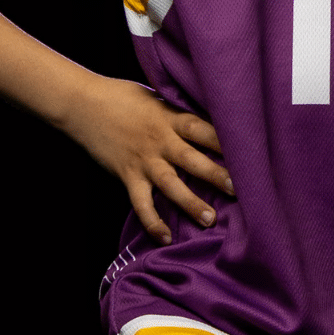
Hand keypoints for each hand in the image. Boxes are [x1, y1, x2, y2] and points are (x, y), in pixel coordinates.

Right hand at [62, 75, 233, 244]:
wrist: (82, 104)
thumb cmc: (122, 97)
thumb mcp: (156, 98)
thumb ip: (178, 113)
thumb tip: (207, 122)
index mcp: (170, 117)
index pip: (203, 129)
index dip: (226, 140)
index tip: (250, 151)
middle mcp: (159, 139)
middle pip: (192, 159)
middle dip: (216, 175)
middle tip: (241, 190)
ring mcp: (143, 159)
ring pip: (170, 184)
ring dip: (190, 202)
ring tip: (210, 220)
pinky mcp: (127, 175)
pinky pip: (141, 203)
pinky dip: (152, 222)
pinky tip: (166, 238)